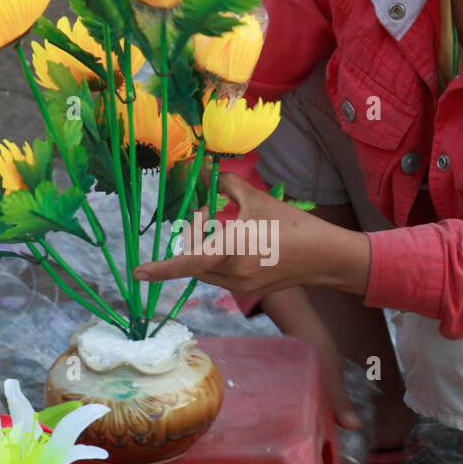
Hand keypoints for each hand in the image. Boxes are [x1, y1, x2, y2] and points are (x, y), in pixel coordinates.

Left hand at [132, 171, 371, 297]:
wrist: (324, 257)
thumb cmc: (293, 225)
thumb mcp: (257, 200)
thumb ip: (226, 186)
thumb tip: (204, 174)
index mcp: (234, 249)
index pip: (189, 261)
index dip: (161, 268)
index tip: (138, 272)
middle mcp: (233, 272)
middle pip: (194, 260)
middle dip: (191, 237)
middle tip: (206, 211)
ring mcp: (241, 285)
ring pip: (205, 269)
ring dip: (203, 248)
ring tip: (221, 222)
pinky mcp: (248, 290)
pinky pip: (219, 275)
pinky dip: (216, 257)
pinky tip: (234, 239)